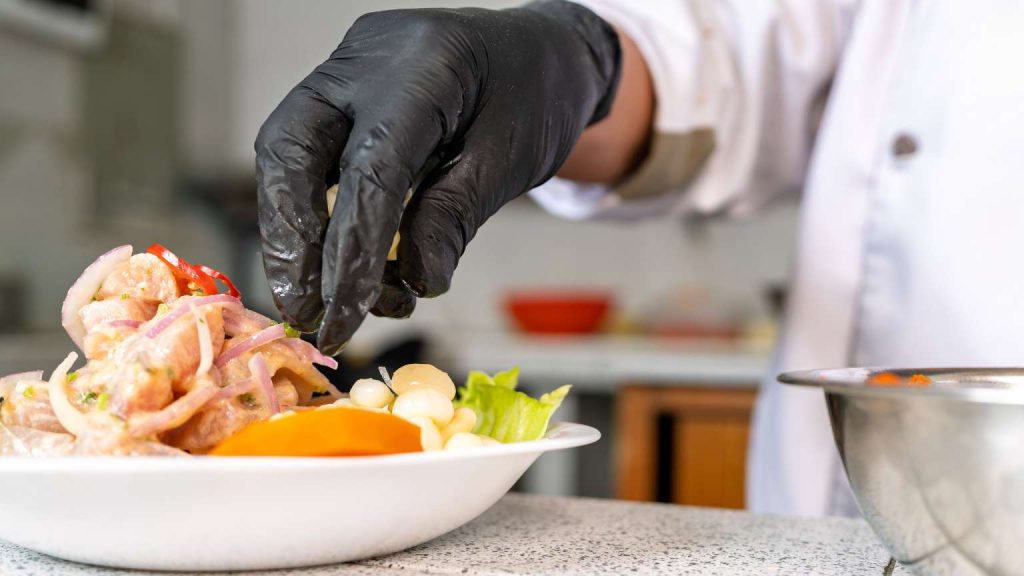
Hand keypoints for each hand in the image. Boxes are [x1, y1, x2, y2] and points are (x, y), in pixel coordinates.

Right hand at [256, 0, 620, 354]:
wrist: (539, 51)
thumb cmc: (536, 96)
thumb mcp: (512, 158)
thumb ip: (457, 214)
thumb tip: (417, 283)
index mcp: (424, 66)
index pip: (370, 169)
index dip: (351, 251)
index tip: (342, 317)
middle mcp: (365, 61)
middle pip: (291, 151)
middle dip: (291, 242)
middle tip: (304, 314)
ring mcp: (343, 74)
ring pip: (285, 156)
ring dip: (294, 238)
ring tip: (326, 304)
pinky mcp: (336, 99)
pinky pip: (305, 159)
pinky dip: (314, 217)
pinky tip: (341, 267)